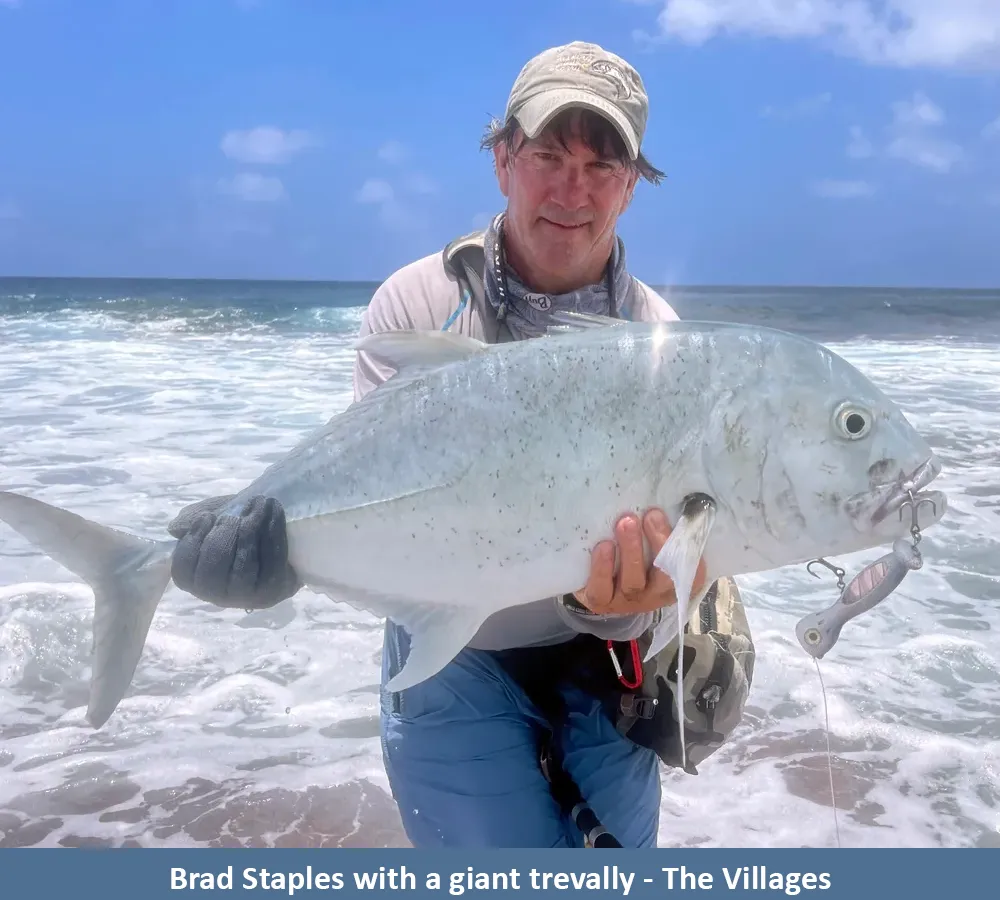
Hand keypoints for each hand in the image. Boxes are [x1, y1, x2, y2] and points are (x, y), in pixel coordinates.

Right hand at [169, 495, 300, 608]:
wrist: (280, 539)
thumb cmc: (237, 529)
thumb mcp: (212, 520)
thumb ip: (192, 521)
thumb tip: (177, 527)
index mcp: (196, 581)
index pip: (183, 570)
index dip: (192, 541)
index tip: (206, 517)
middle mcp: (218, 596)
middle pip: (212, 572)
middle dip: (222, 537)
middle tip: (233, 515)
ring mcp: (248, 597)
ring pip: (243, 569)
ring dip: (248, 533)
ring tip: (255, 506)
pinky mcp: (275, 589)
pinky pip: (272, 562)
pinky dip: (272, 532)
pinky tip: (271, 511)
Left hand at [572, 508, 705, 614]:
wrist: (594, 586)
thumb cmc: (632, 557)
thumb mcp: (652, 544)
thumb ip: (663, 530)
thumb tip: (666, 499)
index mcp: (674, 581)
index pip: (692, 571)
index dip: (691, 548)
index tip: (684, 520)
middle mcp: (654, 594)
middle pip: (665, 577)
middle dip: (660, 543)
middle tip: (651, 515)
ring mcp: (628, 600)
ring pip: (633, 582)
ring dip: (631, 550)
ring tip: (625, 522)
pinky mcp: (601, 600)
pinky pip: (602, 589)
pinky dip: (603, 567)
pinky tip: (604, 545)